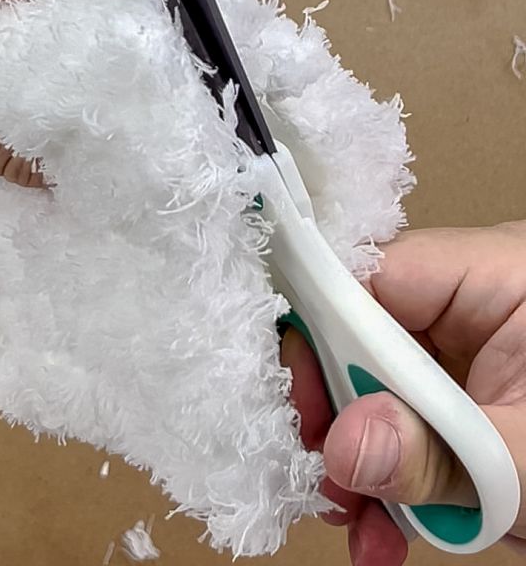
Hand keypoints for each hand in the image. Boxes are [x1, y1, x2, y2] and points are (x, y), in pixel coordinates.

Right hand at [282, 221, 525, 564]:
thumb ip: (441, 453)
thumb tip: (345, 445)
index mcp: (500, 276)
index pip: (375, 276)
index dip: (326, 331)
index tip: (303, 403)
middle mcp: (474, 302)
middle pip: (365, 334)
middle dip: (343, 412)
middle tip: (331, 472)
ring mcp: (468, 352)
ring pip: (378, 387)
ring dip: (364, 459)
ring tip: (363, 519)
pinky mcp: (464, 396)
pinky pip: (406, 419)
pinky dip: (392, 475)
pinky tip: (388, 527)